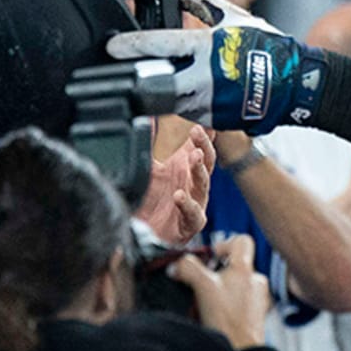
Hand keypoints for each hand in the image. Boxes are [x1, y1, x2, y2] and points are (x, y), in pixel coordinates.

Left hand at [107, 0, 314, 133]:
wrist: (294, 84)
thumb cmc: (265, 47)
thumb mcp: (233, 17)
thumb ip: (201, 2)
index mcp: (206, 48)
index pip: (160, 45)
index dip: (132, 45)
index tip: (111, 47)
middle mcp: (204, 78)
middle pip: (157, 82)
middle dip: (142, 77)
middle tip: (128, 72)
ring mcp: (209, 103)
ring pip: (170, 99)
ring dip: (165, 89)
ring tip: (171, 77)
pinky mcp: (214, 120)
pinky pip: (188, 112)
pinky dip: (184, 101)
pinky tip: (190, 91)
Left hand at [134, 122, 215, 243]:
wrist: (144, 233)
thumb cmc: (152, 200)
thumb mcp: (147, 167)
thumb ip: (146, 142)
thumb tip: (144, 116)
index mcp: (185, 168)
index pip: (198, 146)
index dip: (202, 134)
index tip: (200, 120)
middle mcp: (193, 184)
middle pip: (206, 161)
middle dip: (203, 146)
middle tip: (197, 133)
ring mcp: (195, 203)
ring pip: (203, 185)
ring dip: (199, 169)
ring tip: (194, 157)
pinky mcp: (190, 224)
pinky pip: (194, 214)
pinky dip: (187, 204)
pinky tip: (179, 195)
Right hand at [168, 234, 270, 348]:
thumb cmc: (227, 321)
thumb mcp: (202, 287)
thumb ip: (188, 269)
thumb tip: (176, 266)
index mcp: (246, 270)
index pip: (241, 241)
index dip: (223, 244)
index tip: (210, 258)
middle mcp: (256, 282)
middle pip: (235, 265)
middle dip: (216, 273)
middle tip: (202, 284)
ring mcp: (257, 300)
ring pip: (236, 286)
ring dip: (220, 291)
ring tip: (206, 304)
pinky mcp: (255, 317)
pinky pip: (238, 304)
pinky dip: (226, 307)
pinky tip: (214, 317)